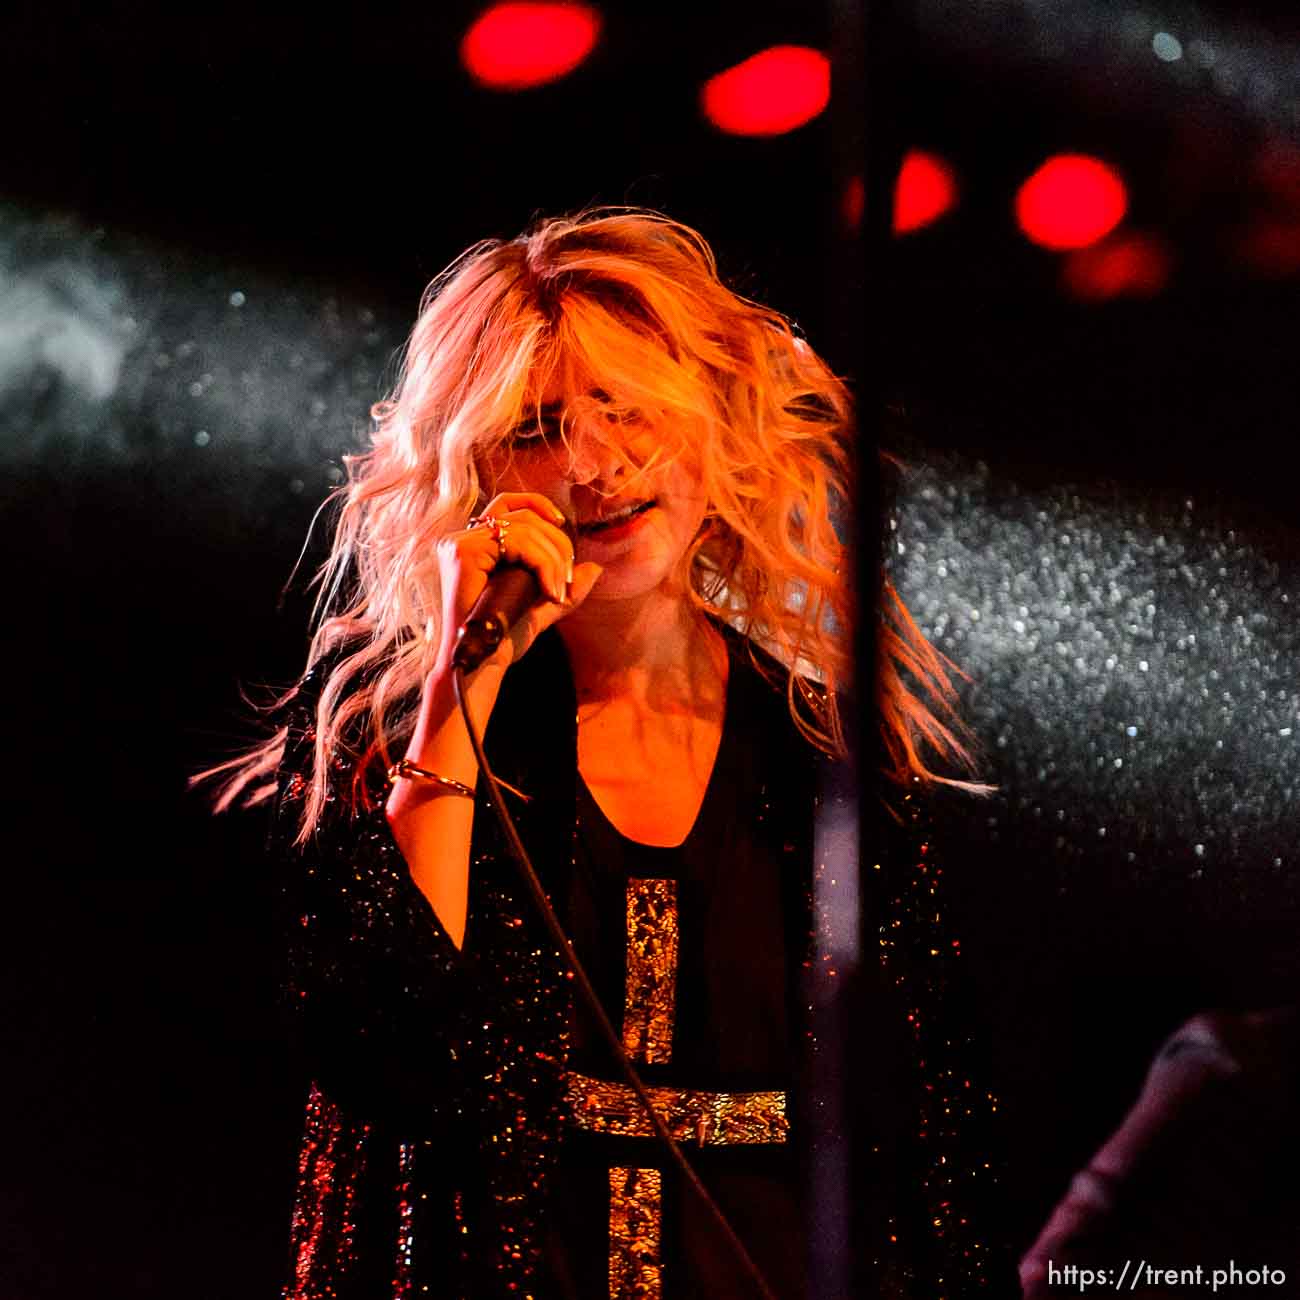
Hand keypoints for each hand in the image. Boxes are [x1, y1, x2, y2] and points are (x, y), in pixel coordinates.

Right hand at [434, 492, 601, 671]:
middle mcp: (461, 540)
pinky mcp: (462, 553)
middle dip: (556, 543)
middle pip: (521, 515)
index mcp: (474, 546)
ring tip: (558, 590)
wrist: (483, 665)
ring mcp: (458, 544)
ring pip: (523, 527)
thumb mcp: (542, 607)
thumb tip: (595, 568)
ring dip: (552, 558)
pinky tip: (548, 591)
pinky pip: (515, 541)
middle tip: (565, 580)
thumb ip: (565, 586)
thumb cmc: (504, 640)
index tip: (563, 529)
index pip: (508, 504)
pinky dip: (541, 563)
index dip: (538, 506)